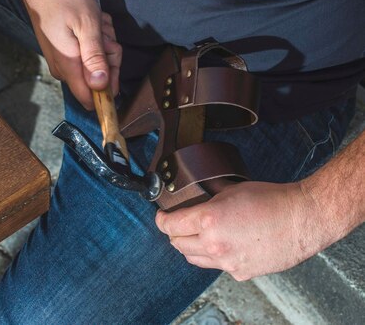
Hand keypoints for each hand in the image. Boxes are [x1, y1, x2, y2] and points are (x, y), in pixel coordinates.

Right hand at [22, 0, 121, 109]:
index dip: (108, 90)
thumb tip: (100, 86)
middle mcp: (64, 70)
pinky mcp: (64, 53)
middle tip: (103, 32)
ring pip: (95, 64)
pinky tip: (91, 24)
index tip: (113, 63)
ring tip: (96, 23)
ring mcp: (63, 62)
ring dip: (103, 44)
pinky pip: (87, 54)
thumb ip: (95, 57)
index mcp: (69, 66)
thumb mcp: (88, 25)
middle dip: (108, 56)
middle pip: (98, 79)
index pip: (90, 99)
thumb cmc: (65, 2)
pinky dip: (95, 40)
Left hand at [155, 181, 332, 280]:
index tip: (160, 217)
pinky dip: (215, 257)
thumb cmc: (271, 199)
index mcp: (208, 220)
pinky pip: (217, 266)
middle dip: (174, 234)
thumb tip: (196, 195)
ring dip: (190, 247)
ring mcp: (227, 262)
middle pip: (178, 244)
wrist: (302, 219)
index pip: (170, 225)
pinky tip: (223, 246)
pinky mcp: (240, 273)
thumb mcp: (231, 189)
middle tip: (178, 225)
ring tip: (196, 237)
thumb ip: (209, 197)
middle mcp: (214, 244)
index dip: (161, 220)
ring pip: (194, 259)